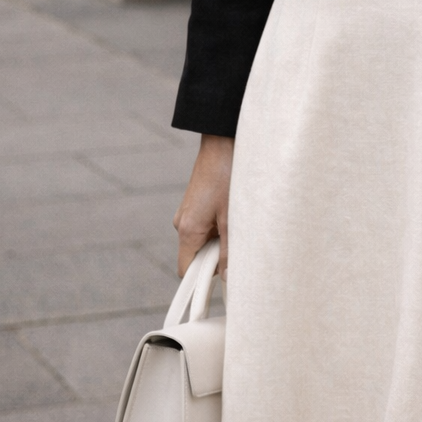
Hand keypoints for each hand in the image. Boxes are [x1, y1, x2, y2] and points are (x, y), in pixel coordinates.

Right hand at [173, 134, 233, 277]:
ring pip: (203, 240)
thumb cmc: (227, 176)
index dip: (203, 279)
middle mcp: (183, 223)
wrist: (222, 142)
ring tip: (237, 221)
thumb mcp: (233, 218)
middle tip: (238, 241)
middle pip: (197, 256)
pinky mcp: (196, 204)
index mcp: (187, 230)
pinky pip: (205, 225)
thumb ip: (230, 251)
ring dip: (221, 239)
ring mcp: (188, 213)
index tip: (225, 276)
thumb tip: (229, 277)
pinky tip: (234, 211)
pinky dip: (219, 226)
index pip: (186, 271)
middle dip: (217, 256)